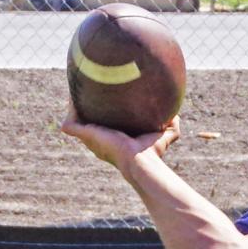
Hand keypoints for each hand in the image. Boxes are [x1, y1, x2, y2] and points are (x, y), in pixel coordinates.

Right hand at [60, 102, 179, 173]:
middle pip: (88, 123)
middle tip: (90, 91)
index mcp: (114, 141)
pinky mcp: (85, 135)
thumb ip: (171, 125)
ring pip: (76, 121)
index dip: (105, 115)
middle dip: (87, 108)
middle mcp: (100, 140)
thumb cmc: (152, 152)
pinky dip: (70, 110)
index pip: (106, 126)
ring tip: (79, 88)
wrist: (141, 160)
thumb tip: (177, 115)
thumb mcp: (164, 135)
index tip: (107, 101)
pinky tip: (74, 96)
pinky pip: (70, 123)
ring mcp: (90, 139)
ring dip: (75, 106)